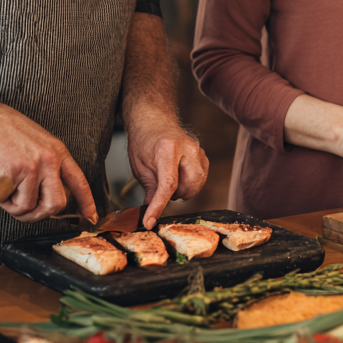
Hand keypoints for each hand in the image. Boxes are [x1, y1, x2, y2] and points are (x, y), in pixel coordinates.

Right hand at [0, 98, 96, 223]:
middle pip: (57, 203)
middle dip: (41, 213)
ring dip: (17, 207)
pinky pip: (15, 204)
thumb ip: (46, 164)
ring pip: (33, 207)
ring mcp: (34, 166)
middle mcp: (50, 158)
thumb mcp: (34, 142)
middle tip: (26, 209)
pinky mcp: (15, 173)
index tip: (90, 217)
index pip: (79, 181)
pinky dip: (5, 203)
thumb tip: (50, 190)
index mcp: (57, 150)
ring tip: (7, 192)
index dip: (86, 202)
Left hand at [127, 109, 208, 228]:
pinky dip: (191, 183)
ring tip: (170, 181)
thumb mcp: (139, 166)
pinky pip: (202, 177)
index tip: (150, 221)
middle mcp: (187, 148)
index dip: (159, 206)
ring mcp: (198, 150)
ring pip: (198, 183)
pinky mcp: (203, 155)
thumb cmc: (145, 141)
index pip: (168, 184)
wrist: (154, 121)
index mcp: (168, 148)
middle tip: (163, 190)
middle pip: (190, 185)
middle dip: (176, 194)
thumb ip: (149, 189)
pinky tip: (180, 177)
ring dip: (184, 189)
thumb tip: (150, 213)